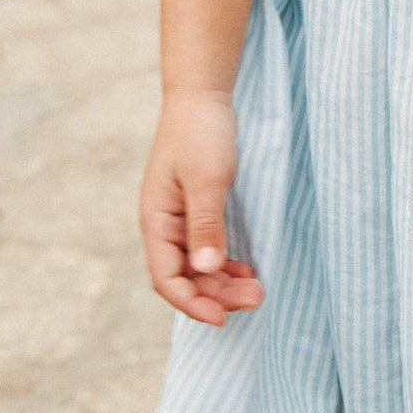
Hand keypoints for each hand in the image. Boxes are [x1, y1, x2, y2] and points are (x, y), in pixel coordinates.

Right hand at [139, 91, 264, 324]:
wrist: (203, 95)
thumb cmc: (201, 132)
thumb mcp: (207, 178)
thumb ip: (206, 224)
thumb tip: (205, 270)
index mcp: (156, 220)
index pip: (165, 278)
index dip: (192, 302)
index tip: (222, 317)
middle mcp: (164, 225)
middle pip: (184, 277)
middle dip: (216, 295)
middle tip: (255, 299)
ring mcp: (180, 219)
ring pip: (197, 266)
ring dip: (223, 283)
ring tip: (256, 290)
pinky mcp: (198, 210)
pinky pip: (207, 249)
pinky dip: (225, 264)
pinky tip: (246, 270)